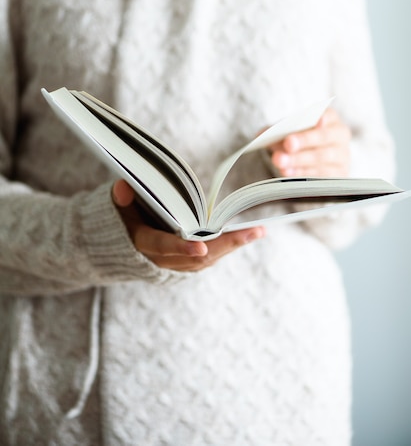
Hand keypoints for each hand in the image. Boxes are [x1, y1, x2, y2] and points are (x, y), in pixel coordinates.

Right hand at [112, 180, 264, 270]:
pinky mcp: (180, 266)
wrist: (111, 250)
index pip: (162, 246)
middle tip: (254, 231)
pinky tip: (243, 237)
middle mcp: (158, 260)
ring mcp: (171, 266)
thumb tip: (124, 187)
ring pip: (205, 261)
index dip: (181, 247)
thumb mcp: (114, 206)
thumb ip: (120, 198)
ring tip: (256, 231)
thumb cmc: (116, 220)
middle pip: (196, 257)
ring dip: (231, 246)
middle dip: (226, 245)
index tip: (201, 247)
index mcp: (140, 244)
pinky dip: (223, 249)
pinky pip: (205, 261)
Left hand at [269, 108, 350, 177]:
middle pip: (324, 138)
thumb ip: (278, 129)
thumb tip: (262, 135)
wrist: (312, 158)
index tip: (317, 120)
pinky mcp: (337, 175)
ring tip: (280, 161)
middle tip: (288, 143)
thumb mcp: (290, 130)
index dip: (324, 118)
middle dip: (305, 140)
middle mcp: (339, 136)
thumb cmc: (300, 138)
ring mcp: (341, 157)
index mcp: (330, 119)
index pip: (329, 115)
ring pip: (321, 158)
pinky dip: (301, 173)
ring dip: (298, 160)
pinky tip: (287, 172)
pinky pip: (319, 175)